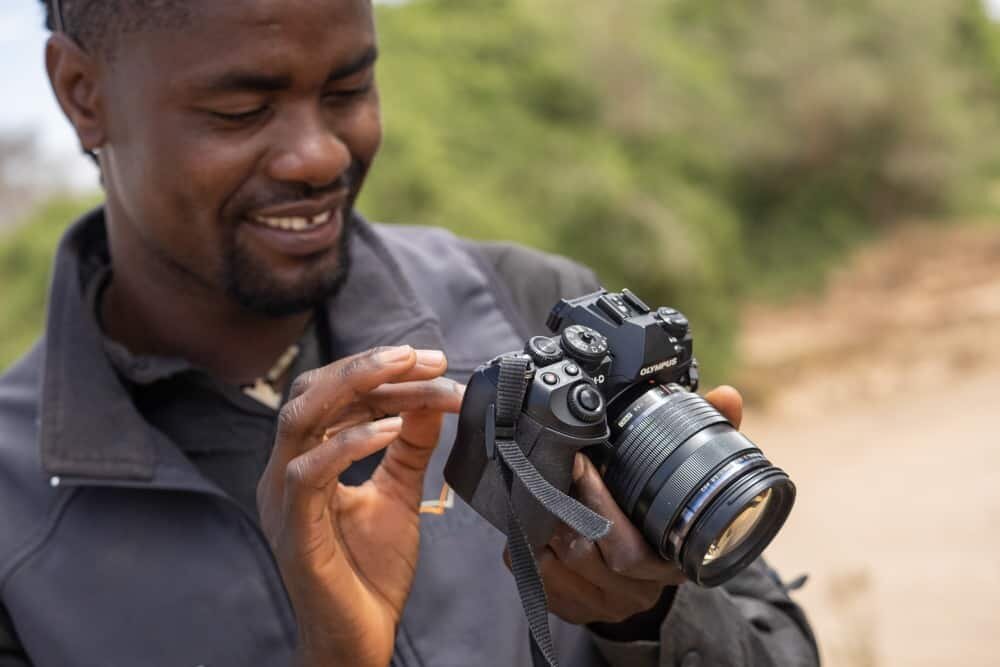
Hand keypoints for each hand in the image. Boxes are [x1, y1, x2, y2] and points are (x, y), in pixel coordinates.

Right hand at [256, 346, 463, 666]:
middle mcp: (285, 471)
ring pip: (300, 418)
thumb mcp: (398, 491)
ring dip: (355, 386)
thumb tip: (431, 396)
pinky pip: (309, 472)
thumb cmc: (370, 570)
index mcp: (306, 459)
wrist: (360, 637)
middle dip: (368, 365)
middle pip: (310, 391)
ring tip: (404, 370)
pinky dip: (349, 442)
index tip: (433, 362)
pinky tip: (391, 428)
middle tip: (421, 356)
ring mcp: (284, 499)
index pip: (332, 394)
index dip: (379, 371)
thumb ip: (410, 446)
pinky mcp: (294, 530)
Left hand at [516, 385, 742, 626]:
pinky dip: (530, 550)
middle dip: (567, 508)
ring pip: (561, 566)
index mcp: (672, 564)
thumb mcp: (691, 483)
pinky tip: (532, 522)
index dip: (599, 504)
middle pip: (589, 554)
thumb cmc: (665, 521)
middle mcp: (638, 590)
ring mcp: (604, 604)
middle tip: (555, 469)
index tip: (582, 462)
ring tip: (540, 490)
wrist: (647, 580)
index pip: (628, 546)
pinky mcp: (573, 609)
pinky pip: (542, 582)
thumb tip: (727, 396)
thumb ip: (710, 439)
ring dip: (545, 525)